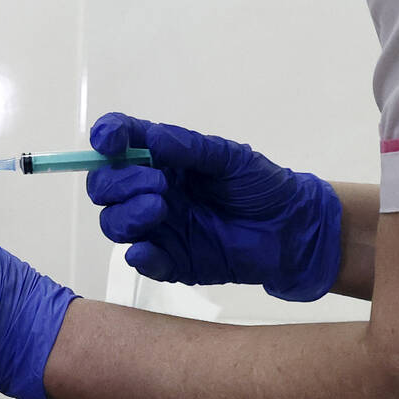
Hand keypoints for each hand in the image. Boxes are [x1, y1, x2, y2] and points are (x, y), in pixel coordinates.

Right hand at [87, 112, 342, 300]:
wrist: (293, 231)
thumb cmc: (260, 186)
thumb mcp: (229, 157)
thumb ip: (189, 147)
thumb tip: (149, 139)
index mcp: (161, 159)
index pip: (120, 141)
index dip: (107, 137)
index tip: (109, 142)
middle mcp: (149, 191)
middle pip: (105, 185)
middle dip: (119, 181)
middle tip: (157, 183)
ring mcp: (158, 227)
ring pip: (113, 222)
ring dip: (125, 214)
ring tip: (160, 208)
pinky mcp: (171, 261)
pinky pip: (142, 261)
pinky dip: (138, 255)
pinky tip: (149, 250)